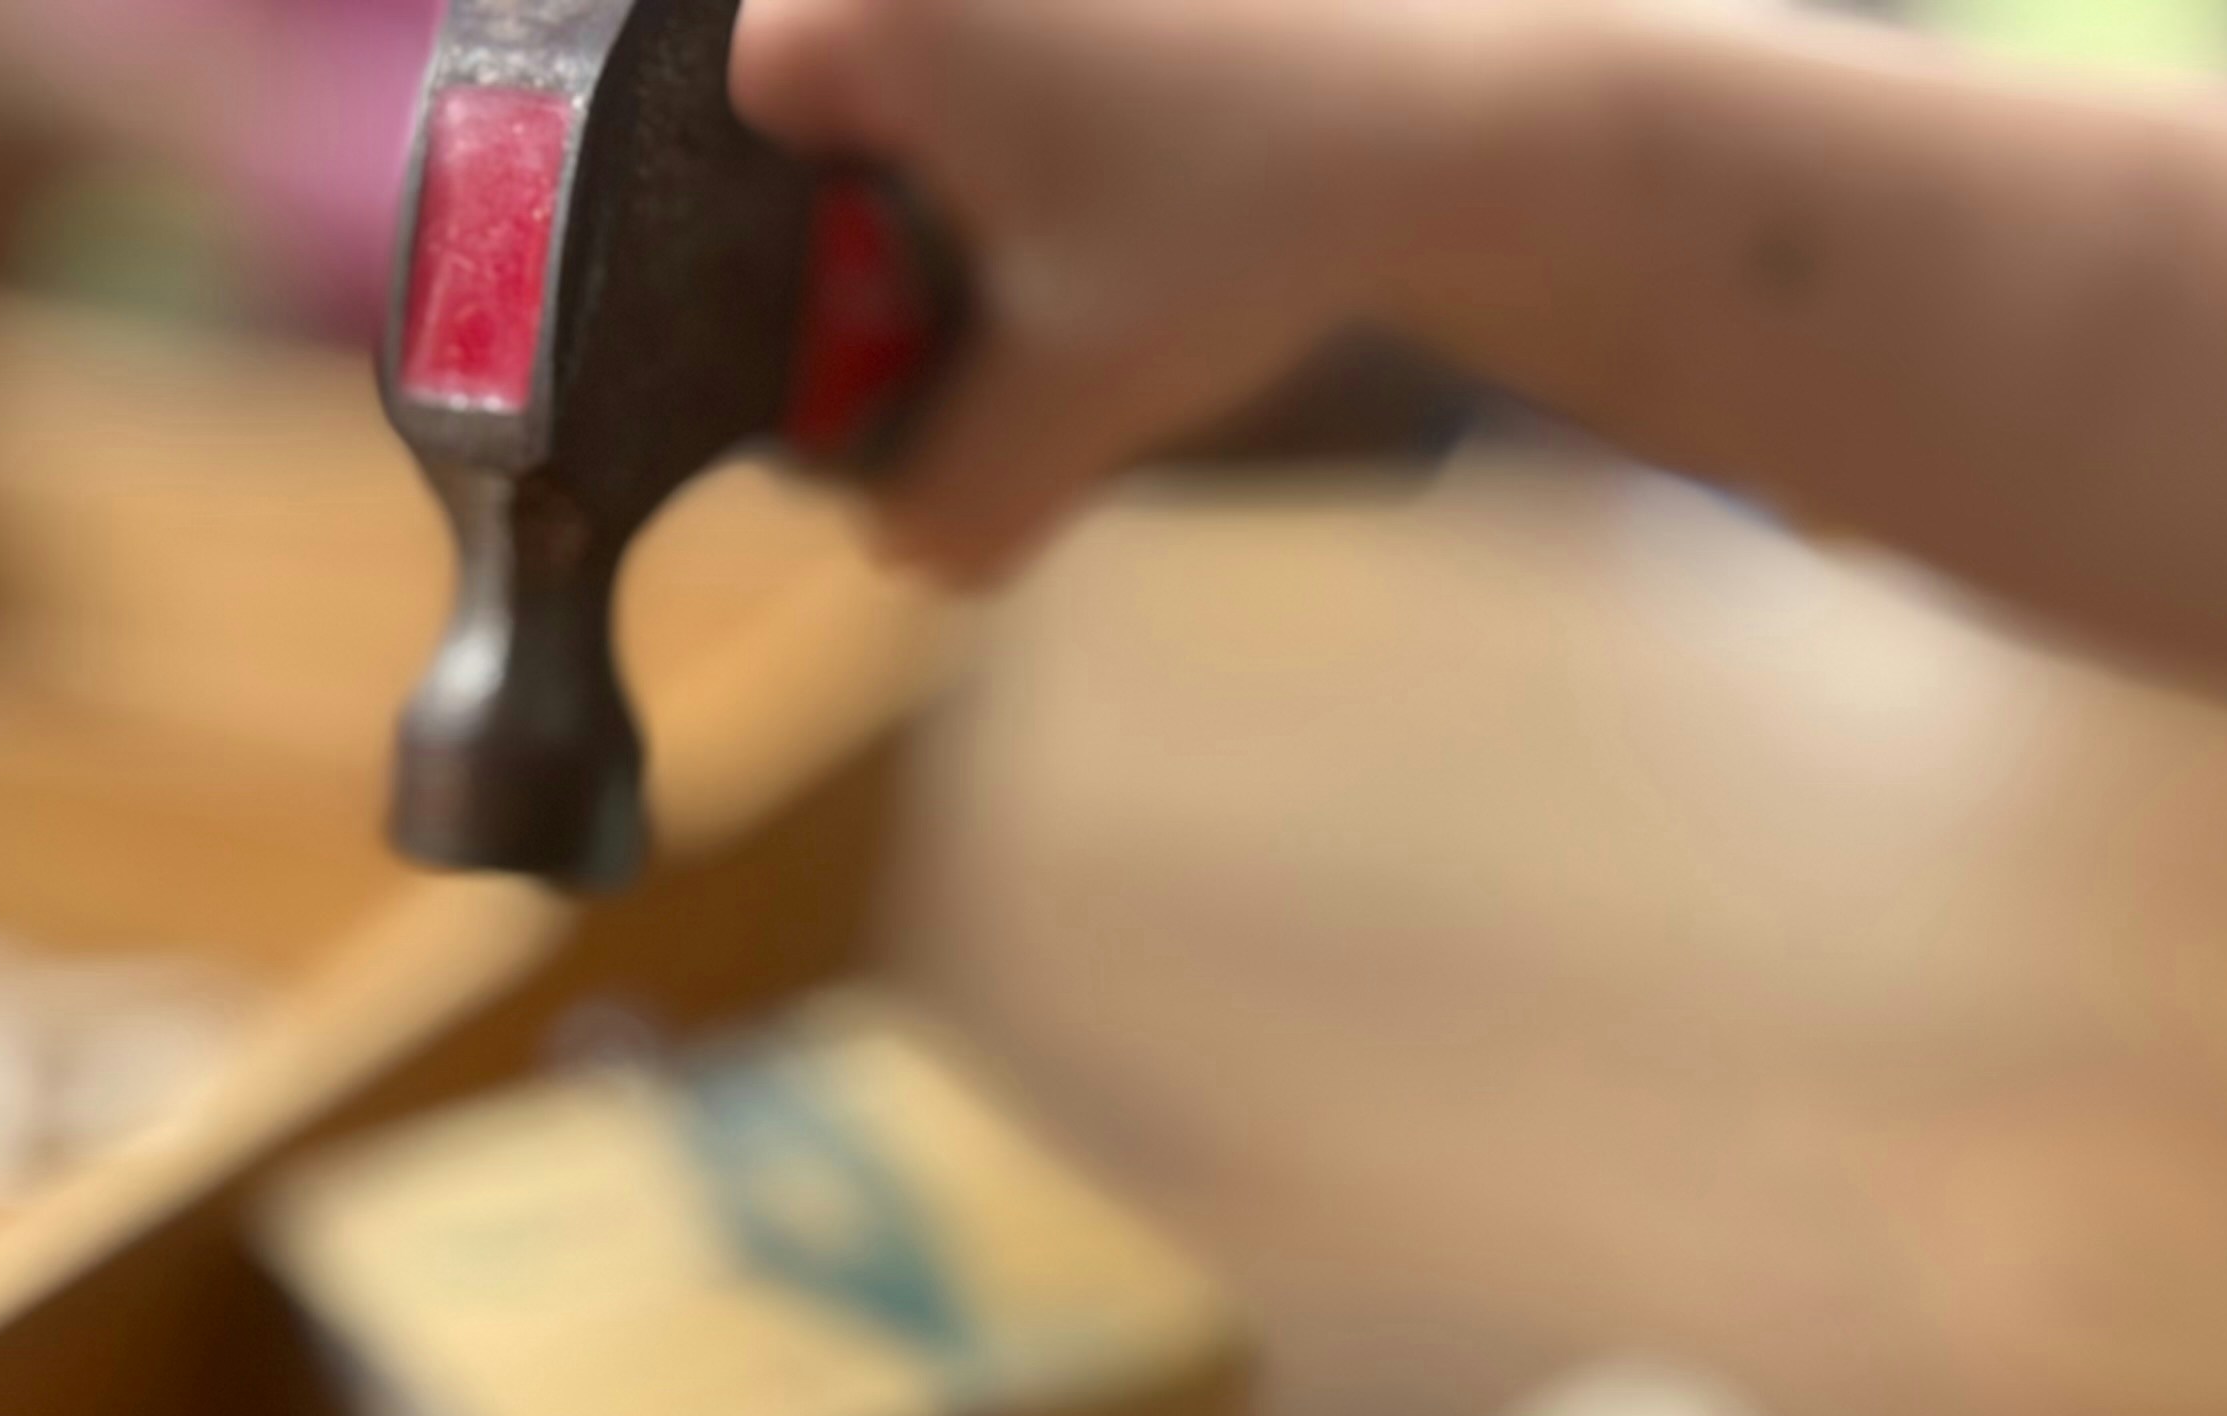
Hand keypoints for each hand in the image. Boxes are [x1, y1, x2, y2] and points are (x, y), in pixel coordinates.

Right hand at [732, 0, 1531, 578]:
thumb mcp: (1075, 392)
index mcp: (882, 9)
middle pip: (863, 60)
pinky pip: (1072, 30)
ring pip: (981, 46)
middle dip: (914, 175)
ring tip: (1111, 208)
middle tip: (1002, 267)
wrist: (1468, 100)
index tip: (880, 284)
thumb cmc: (1241, 216)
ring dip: (1018, 136)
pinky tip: (1182, 144)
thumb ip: (957, 489)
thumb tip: (905, 550)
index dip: (798, 216)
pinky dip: (1103, 82)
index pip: (758, 100)